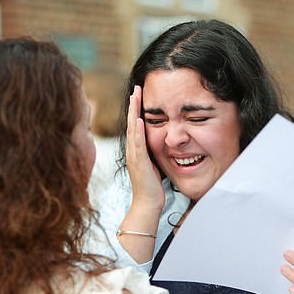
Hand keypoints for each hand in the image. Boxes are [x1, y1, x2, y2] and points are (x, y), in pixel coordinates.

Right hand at [125, 85, 163, 210]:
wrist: (147, 204)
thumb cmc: (152, 187)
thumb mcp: (154, 165)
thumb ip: (154, 153)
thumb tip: (162, 143)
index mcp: (136, 151)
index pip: (136, 126)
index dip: (136, 109)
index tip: (139, 95)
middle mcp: (133, 151)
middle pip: (132, 123)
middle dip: (134, 105)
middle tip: (136, 88)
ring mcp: (135, 156)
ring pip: (133, 129)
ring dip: (134, 112)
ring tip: (135, 96)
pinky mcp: (140, 163)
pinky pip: (138, 144)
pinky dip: (138, 131)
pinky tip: (140, 120)